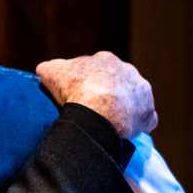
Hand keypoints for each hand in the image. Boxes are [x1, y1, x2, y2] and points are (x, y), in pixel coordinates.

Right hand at [36, 51, 157, 139]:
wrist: (97, 110)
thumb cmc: (74, 88)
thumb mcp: (51, 72)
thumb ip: (49, 68)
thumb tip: (44, 69)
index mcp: (106, 60)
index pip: (98, 70)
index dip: (89, 82)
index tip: (81, 94)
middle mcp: (128, 71)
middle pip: (118, 83)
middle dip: (109, 94)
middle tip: (95, 109)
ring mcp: (141, 92)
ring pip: (134, 100)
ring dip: (125, 109)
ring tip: (110, 123)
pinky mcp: (148, 113)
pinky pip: (145, 119)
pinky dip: (137, 125)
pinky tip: (126, 132)